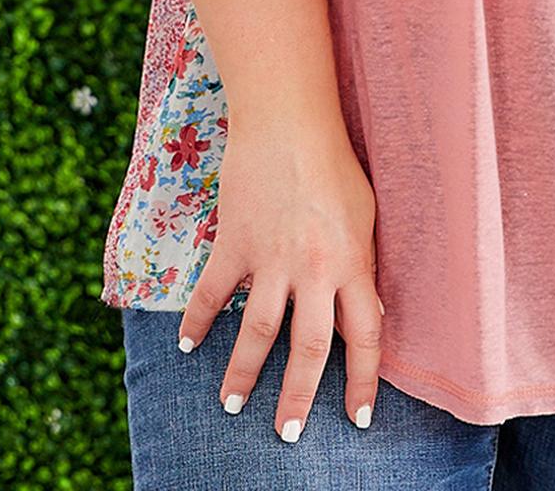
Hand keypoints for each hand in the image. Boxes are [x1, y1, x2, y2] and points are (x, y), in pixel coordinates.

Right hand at [176, 122, 383, 442]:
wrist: (289, 119)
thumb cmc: (334, 162)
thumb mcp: (365, 215)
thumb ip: (362, 264)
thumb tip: (368, 310)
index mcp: (353, 262)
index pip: (365, 336)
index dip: (362, 383)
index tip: (357, 419)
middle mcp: (314, 269)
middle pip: (309, 350)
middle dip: (297, 399)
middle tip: (286, 435)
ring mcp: (271, 258)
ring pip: (258, 333)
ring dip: (242, 374)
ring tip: (232, 406)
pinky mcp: (234, 242)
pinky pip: (213, 294)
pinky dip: (197, 322)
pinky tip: (186, 345)